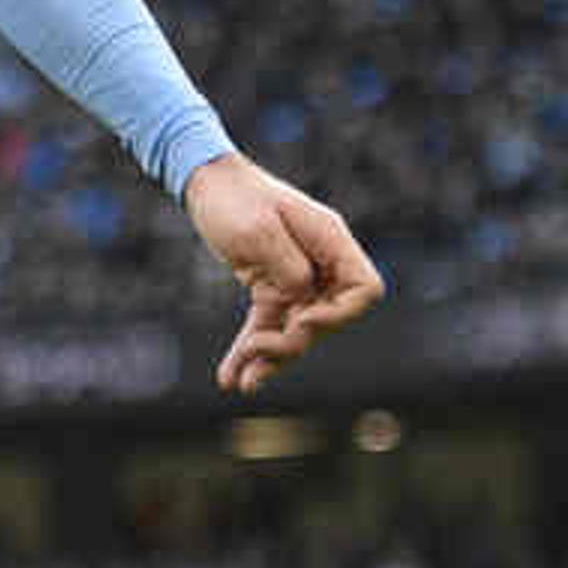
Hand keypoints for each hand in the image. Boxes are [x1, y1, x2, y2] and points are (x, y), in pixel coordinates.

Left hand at [184, 153, 381, 393]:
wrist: (203, 182)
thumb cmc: (233, 197)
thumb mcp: (258, 231)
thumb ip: (288, 268)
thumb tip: (302, 299)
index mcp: (330, 241)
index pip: (363, 290)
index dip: (341, 315)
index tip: (304, 320)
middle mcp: (320, 262)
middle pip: (327, 317)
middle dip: (295, 342)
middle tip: (256, 349)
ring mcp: (296, 275)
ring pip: (294, 328)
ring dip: (270, 358)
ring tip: (241, 384)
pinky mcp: (269, 285)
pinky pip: (267, 324)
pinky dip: (250, 348)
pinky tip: (230, 377)